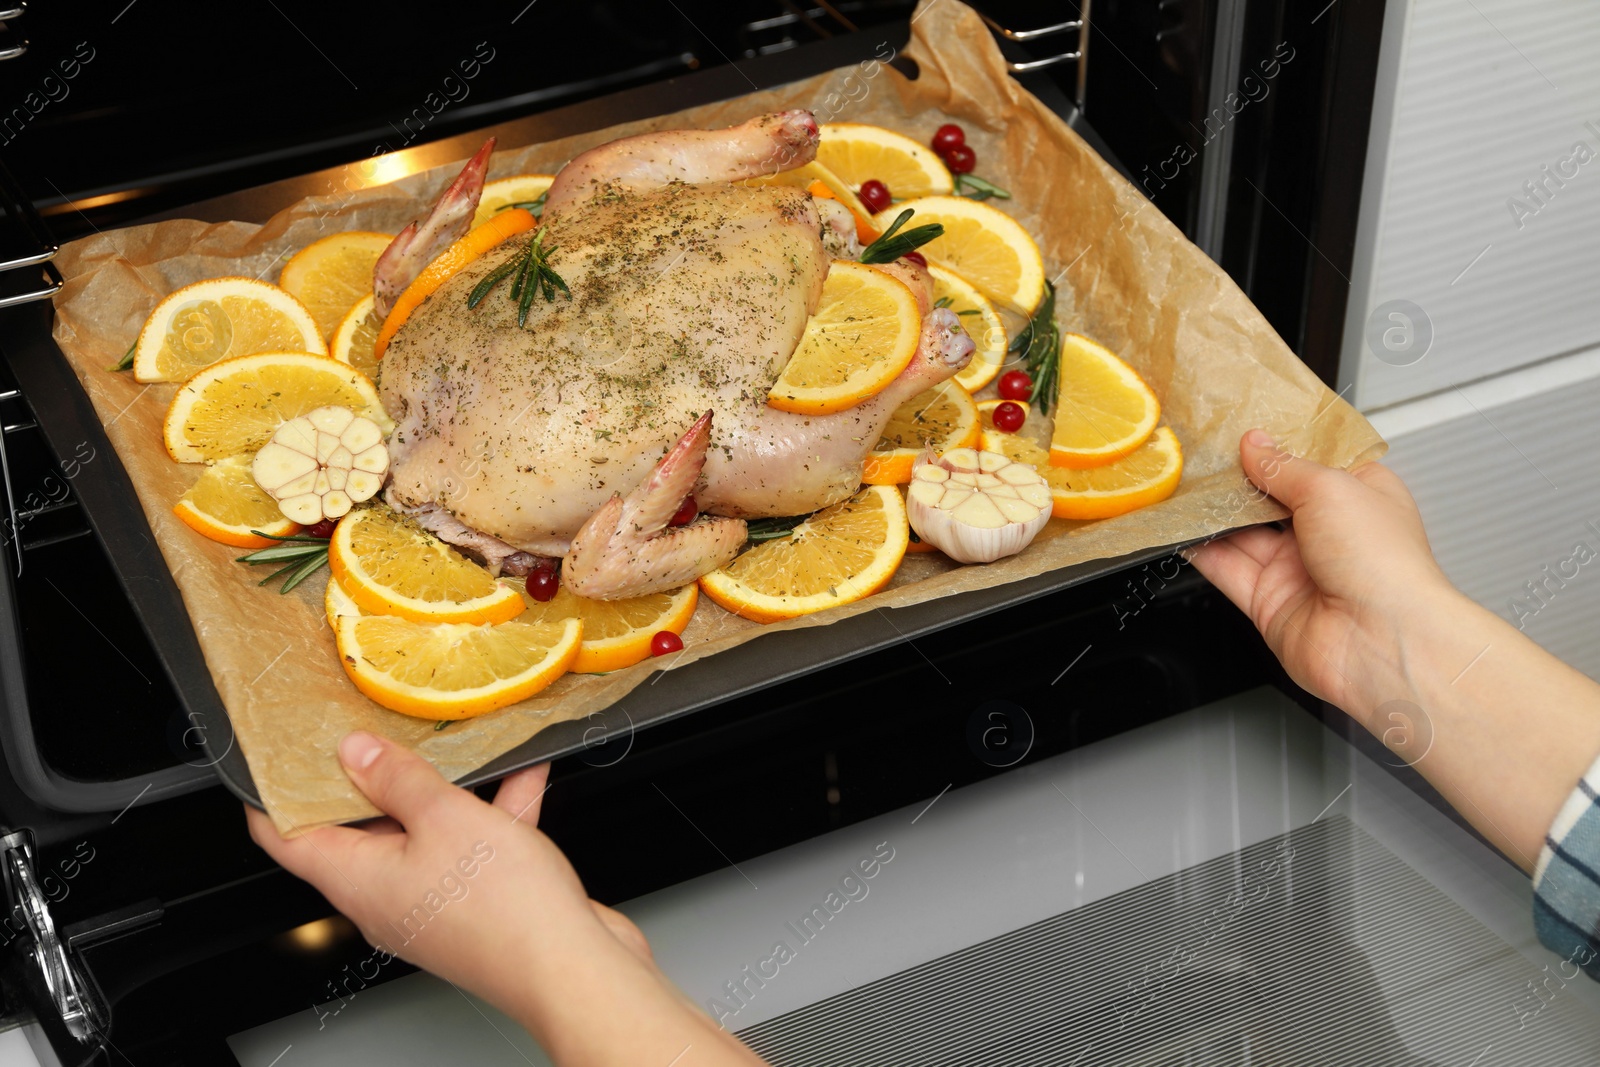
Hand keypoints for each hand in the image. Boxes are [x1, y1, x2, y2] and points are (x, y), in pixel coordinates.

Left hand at [247, 734, 631, 1006]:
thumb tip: (355, 753)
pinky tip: (521, 775)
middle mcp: (387, 896)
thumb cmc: (505, 911)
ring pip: (422, 832)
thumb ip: (397, 779)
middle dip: (368, 777)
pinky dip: (492, 810)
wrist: (572, 969)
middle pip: (357, 829)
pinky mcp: (476, 903)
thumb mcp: (445, 818)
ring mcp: (432, 902)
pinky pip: (472, 845)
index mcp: (358, 879)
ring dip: (441, 789)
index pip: (286, 837)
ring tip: (458, 746)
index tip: (274, 757)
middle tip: (374, 729)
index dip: (272, 795)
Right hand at [1186, 429, 1454, 719]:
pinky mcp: (1269, 600)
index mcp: (1359, 497)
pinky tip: (1182, 529)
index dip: (1279, 445)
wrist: (1380, 642)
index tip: (1245, 427)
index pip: (1312, 462)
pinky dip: (1202, 550)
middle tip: (1203, 455)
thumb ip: (1283, 466)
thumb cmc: (1384, 564)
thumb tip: (1255, 445)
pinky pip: (1227, 569)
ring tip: (1183, 485)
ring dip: (1214, 513)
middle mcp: (1329, 533)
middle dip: (1238, 479)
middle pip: (1271, 497)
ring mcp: (1298, 569)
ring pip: (1243, 533)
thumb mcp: (1330, 488)